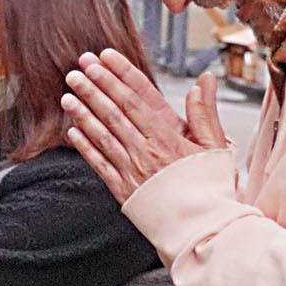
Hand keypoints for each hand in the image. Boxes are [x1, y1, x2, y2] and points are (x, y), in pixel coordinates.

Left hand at [62, 50, 229, 203]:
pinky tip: (72, 129)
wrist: (202, 228)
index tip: (105, 57)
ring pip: (103, 134)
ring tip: (69, 92)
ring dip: (84, 111)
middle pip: (116, 111)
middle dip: (96, 86)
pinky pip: (99, 162)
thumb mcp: (216, 147)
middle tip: (79, 66)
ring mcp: (132, 170)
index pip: (140, 97)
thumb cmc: (209, 187)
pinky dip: (84, 145)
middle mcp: (146, 150)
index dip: (120, 75)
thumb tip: (204, 80)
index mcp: (169, 137)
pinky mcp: (122, 188)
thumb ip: (205, 112)